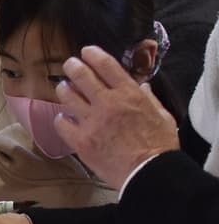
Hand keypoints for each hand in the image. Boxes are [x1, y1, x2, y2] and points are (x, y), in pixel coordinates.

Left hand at [54, 46, 179, 188]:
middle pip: (81, 75)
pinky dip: (60, 119)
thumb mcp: (162, 115)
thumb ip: (148, 98)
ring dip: (64, 89)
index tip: (86, 51)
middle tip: (69, 65)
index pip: (106, 65)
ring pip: (67, 96)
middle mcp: (107, 103)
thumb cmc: (160, 145)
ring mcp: (91, 121)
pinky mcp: (80, 140)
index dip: (92, 54)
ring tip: (64, 88)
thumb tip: (141, 86)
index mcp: (129, 94)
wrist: (149, 172)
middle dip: (72, 66)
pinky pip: (60, 123)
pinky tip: (64, 119)